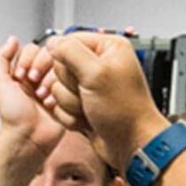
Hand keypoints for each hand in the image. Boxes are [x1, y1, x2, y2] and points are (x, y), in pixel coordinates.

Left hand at [0, 37, 66, 156]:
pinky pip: (71, 83)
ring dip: (50, 83)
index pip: (33, 49)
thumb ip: (1, 58)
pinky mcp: (66, 96)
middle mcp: (40, 77)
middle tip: (33, 85)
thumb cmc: (13, 117)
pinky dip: (61, 92)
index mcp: (24, 71)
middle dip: (41, 70)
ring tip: (42, 98)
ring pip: (61, 68)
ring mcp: (54, 86)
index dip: (29, 59)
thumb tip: (12, 40)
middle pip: (50, 55)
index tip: (21, 75)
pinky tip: (52, 103)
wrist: (28, 138)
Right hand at [37, 33, 164, 171]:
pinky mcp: (83, 103)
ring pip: (58, 88)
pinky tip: (87, 120)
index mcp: (108, 48)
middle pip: (60, 66)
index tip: (66, 76)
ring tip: (90, 110)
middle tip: (88, 95)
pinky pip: (61, 105)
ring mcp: (90, 86)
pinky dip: (70, 116)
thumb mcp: (96, 75)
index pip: (68, 41)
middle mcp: (99, 64)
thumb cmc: (125, 111)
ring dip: (70, 104)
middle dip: (70, 86)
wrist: (132, 144)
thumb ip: (71, 52)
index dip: (61, 59)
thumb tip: (53, 41)